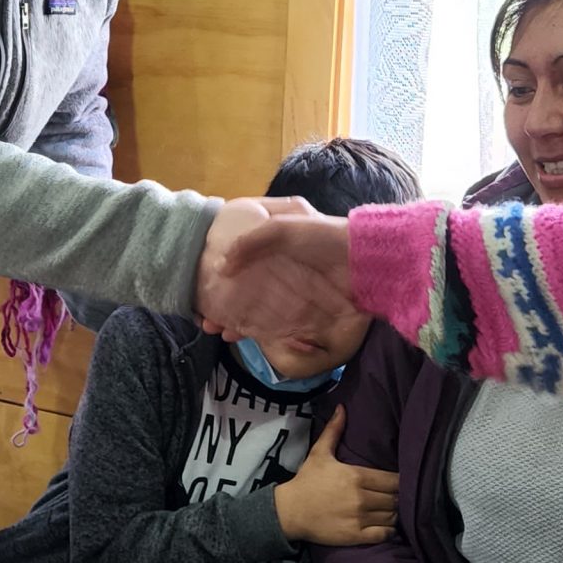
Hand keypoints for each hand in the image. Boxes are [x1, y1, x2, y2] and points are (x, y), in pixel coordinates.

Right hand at [203, 209, 352, 343]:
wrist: (364, 263)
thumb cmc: (323, 238)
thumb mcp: (282, 228)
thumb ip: (250, 243)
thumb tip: (221, 267)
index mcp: (272, 235)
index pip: (235, 249)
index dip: (214, 264)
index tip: (197, 279)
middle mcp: (277, 260)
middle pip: (241, 281)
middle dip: (219, 298)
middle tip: (202, 313)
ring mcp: (288, 285)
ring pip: (252, 302)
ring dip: (232, 316)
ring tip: (215, 328)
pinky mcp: (299, 305)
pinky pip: (269, 318)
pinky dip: (253, 327)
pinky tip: (237, 334)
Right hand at [273, 416, 398, 545]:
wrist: (289, 511)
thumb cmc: (306, 481)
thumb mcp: (319, 453)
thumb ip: (334, 430)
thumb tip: (342, 408)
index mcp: (357, 476)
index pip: (394, 480)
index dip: (400, 481)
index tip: (398, 481)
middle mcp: (362, 498)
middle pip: (396, 498)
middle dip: (399, 496)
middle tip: (396, 496)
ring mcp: (360, 518)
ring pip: (393, 516)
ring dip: (395, 512)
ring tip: (391, 509)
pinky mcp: (356, 536)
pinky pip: (384, 533)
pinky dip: (390, 530)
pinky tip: (386, 525)